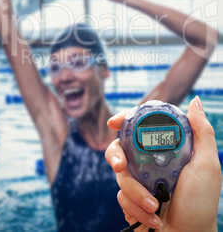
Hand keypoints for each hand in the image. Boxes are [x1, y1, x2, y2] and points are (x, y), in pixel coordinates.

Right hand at [105, 97, 220, 231]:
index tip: (114, 122)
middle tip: (120, 167)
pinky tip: (152, 218)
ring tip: (154, 206)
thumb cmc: (201, 202)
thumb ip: (201, 132)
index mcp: (163, 149)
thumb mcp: (206, 164)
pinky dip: (136, 208)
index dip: (125, 119)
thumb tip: (195, 101)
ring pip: (119, 175)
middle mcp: (148, 161)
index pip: (140, 126)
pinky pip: (121, 196)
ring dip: (135, 192)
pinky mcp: (131, 199)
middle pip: (119, 147)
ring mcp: (138, 180)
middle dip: (115, 156)